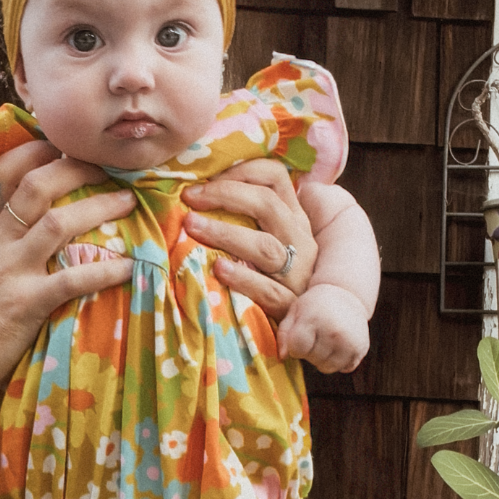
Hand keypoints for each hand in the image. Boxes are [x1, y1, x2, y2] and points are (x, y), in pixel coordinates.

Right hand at [0, 145, 134, 396]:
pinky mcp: (25, 303)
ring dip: (99, 208)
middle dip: (78, 168)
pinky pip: (73, 279)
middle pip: (37, 184)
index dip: (38, 151)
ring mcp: (9, 270)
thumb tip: (30, 213)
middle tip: (109, 169)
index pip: (3, 170)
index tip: (68, 146)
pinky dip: (106, 270)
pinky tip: (129, 266)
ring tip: (129, 203)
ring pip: (58, 223)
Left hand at [182, 159, 316, 314]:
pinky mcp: (290, 307)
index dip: (241, 172)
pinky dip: (244, 279)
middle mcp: (300, 241)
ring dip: (226, 233)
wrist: (308, 326)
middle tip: (190, 198)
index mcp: (294, 218)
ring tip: (193, 227)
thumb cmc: (272, 278)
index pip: (275, 177)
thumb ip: (246, 218)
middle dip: (225, 195)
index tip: (205, 182)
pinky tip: (219, 270)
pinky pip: (269, 292)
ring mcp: (298, 275)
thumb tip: (200, 193)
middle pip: (268, 205)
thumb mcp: (268, 241)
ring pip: (266, 247)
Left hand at [278, 283, 369, 371]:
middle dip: (309, 352)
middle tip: (315, 336)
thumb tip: (282, 356)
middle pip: (312, 360)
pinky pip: (345, 368)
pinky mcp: (362, 348)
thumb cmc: (314, 305)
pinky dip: (340, 362)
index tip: (300, 336)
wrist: (347, 294)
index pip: (297, 349)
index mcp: (314, 319)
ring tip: (325, 342)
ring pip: (328, 368)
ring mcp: (350, 341)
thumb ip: (284, 333)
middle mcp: (334, 331)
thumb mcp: (295, 311)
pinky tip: (339, 346)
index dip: (295, 346)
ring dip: (323, 359)